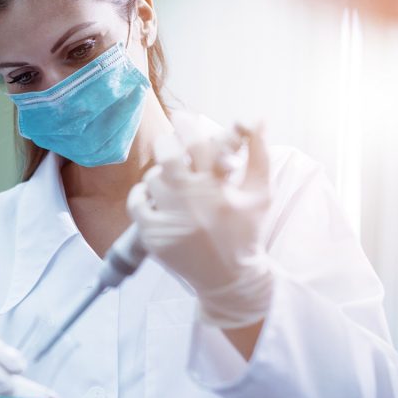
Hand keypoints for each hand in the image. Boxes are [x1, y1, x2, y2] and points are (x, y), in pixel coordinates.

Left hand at [127, 120, 273, 328]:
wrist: (229, 279)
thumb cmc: (246, 232)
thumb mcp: (260, 193)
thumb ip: (259, 153)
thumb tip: (256, 118)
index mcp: (219, 188)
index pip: (199, 143)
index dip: (189, 125)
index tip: (183, 117)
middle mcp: (193, 201)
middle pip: (168, 155)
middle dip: (168, 143)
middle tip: (171, 144)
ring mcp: (171, 219)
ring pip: (152, 178)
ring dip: (160, 173)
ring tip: (171, 180)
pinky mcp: (154, 236)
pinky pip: (137, 202)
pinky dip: (142, 194)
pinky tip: (155, 197)